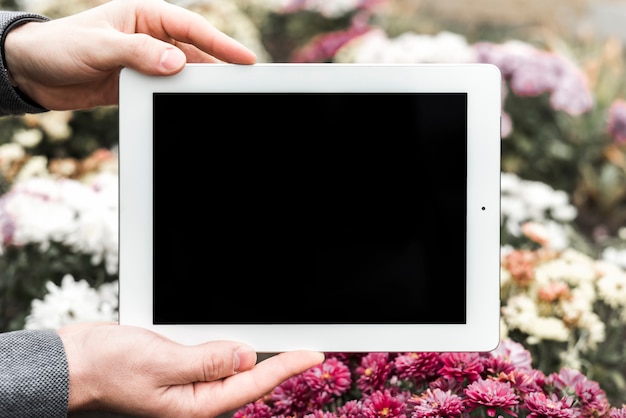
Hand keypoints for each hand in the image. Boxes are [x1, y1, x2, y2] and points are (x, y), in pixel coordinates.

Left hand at [3, 0, 255, 110]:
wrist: (30, 72)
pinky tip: (188, 110)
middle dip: (216, 68)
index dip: (220, 43)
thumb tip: (177, 63)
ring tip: (218, 101)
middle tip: (241, 84)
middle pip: (192, 53)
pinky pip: (165, 92)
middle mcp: (149, 38)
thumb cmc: (60, 47)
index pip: (190, 28)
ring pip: (181, 75)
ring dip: (196, 88)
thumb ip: (138, 53)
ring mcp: (144, 63)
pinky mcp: (137, 85)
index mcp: (144, 16)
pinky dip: (177, 100)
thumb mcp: (99, 46)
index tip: (245, 59)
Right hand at [58, 322, 323, 416]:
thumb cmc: (107, 367)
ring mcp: (188, 388)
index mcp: (194, 406)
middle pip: (248, 379)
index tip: (314, 355)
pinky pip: (214, 361)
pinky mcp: (181, 372)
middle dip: (279, 363)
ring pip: (233, 369)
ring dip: (255, 354)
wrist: (75, 363)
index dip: (287, 368)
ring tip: (283, 343)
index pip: (252, 383)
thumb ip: (206, 361)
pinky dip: (230, 349)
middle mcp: (195, 401)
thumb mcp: (160, 362)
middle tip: (307, 348)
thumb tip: (245, 355)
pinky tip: (239, 342)